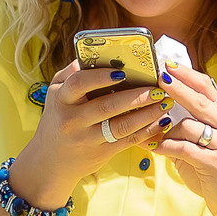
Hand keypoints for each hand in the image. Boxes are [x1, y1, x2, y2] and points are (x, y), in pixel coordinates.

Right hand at [8, 60, 173, 211]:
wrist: (51, 161)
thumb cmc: (58, 118)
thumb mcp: (55, 93)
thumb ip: (71, 73)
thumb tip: (93, 54)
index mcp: (61, 99)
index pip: (79, 83)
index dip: (100, 77)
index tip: (122, 71)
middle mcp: (72, 120)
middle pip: (107, 106)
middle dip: (136, 96)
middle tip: (158, 88)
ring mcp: (87, 139)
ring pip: (122, 126)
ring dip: (148, 114)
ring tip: (165, 102)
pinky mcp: (101, 153)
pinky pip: (128, 141)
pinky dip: (148, 131)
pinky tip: (162, 121)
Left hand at [154, 63, 216, 215]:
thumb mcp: (206, 145)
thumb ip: (189, 128)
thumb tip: (158, 112)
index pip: (209, 88)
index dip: (189, 75)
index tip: (168, 65)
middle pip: (200, 100)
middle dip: (177, 86)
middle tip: (158, 75)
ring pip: (189, 126)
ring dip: (166, 128)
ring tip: (150, 130)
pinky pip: (185, 149)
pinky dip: (166, 147)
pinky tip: (154, 147)